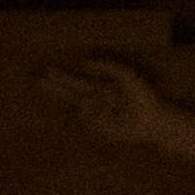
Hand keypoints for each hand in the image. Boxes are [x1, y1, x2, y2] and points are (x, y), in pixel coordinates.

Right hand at [46, 53, 169, 147]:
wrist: (154, 118)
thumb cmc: (144, 95)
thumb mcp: (126, 74)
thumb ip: (106, 65)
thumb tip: (84, 64)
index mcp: (101, 87)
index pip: (76, 82)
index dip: (61, 77)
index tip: (47, 72)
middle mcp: (97, 101)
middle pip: (71, 95)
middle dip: (57, 88)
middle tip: (40, 81)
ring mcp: (98, 116)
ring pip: (83, 109)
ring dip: (96, 105)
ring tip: (115, 106)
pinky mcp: (102, 130)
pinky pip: (92, 121)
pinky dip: (101, 115)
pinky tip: (115, 116)